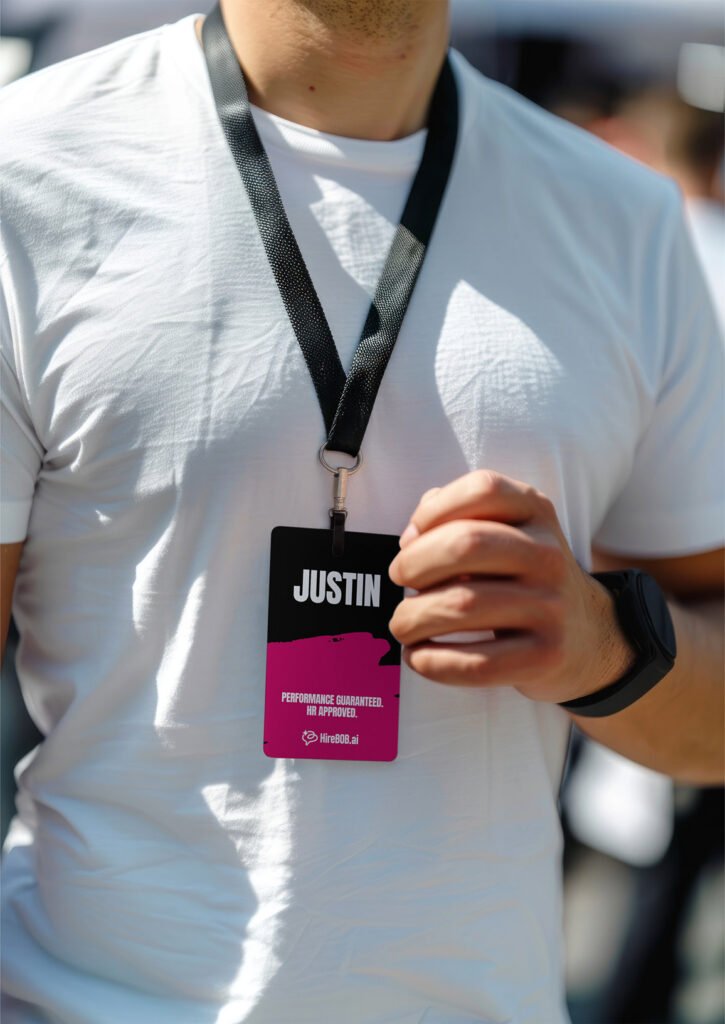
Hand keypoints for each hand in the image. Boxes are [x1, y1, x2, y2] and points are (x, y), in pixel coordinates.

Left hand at [388, 470, 632, 703]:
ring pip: (462, 605)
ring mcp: (552, 606)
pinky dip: (432, 661)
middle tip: (400, 580)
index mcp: (537, 511)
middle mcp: (549, 553)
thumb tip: (411, 538)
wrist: (588, 637)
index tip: (410, 538)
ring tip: (402, 624)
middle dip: (414, 564)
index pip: (482, 489)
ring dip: (412, 618)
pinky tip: (419, 656)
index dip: (433, 511)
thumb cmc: (523, 578)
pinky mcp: (547, 656)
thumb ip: (458, 517)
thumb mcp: (507, 532)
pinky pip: (476, 663)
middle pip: (465, 544)